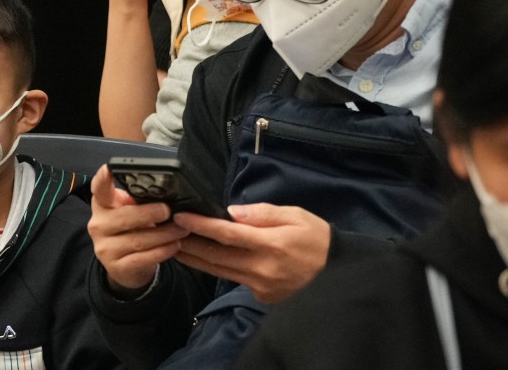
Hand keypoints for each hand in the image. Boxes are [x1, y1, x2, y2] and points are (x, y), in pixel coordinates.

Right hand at [87, 164, 189, 292]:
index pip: (99, 189)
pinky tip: (174, 246)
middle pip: (124, 217)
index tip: (108, 168)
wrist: (126, 267)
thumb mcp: (131, 212)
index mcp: (102, 206)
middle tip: (169, 210)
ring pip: (138, 240)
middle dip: (149, 213)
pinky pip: (143, 258)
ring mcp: (105, 249)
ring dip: (164, 234)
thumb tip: (165, 191)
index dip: (102, 179)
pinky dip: (162, 251)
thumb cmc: (132, 230)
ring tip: (182, 229)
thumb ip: (139, 200)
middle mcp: (99, 226)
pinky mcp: (117, 267)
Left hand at [172, 203, 330, 303]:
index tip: (181, 217)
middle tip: (167, 233)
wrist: (339, 275)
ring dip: (196, 259)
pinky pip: (234, 279)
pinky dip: (216, 268)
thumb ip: (263, 213)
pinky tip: (204, 259)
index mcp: (271, 244)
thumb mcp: (296, 216)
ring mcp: (260, 286)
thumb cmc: (317, 239)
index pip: (228, 234)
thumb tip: (232, 212)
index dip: (201, 226)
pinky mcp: (261, 296)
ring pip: (220, 271)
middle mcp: (262, 268)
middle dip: (189, 244)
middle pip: (216, 257)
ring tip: (175, 247)